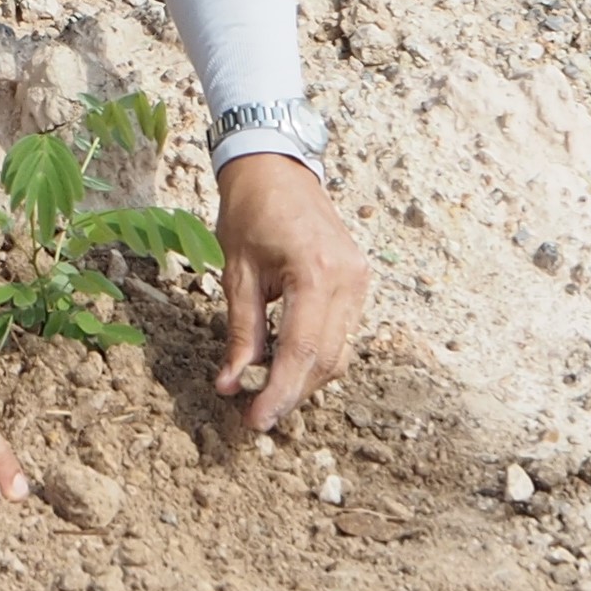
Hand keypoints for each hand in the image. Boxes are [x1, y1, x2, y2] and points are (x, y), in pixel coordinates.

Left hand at [212, 155, 370, 432]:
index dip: (280, 393)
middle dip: (292, 392)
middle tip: (256, 415)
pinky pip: (342, 333)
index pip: (301, 351)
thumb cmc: (249, 211)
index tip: (257, 422)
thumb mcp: (236, 271)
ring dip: (305, 377)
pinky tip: (287, 360)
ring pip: (339, 353)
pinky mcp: (359, 281)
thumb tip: (230, 384)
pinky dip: (316, 354)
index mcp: (315, 272)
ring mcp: (359, 281)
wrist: (276, 167)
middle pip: (326, 360)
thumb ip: (239, 331)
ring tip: (267, 390)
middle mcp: (348, 280)